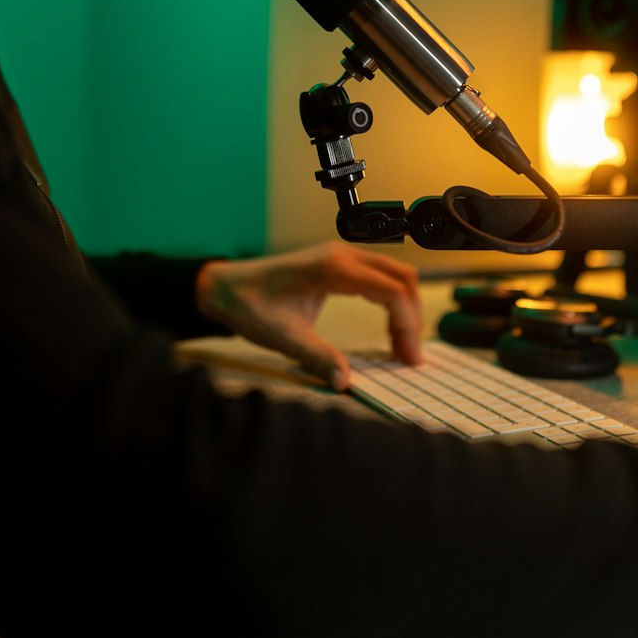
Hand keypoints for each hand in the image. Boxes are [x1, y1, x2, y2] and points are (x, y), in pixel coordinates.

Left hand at [195, 241, 422, 391]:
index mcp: (335, 267)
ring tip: (401, 348)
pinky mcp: (337, 264)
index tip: (410, 358)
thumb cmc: (250, 306)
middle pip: (402, 277)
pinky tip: (386, 330)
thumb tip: (345, 382)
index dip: (408, 324)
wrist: (224, 287)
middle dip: (413, 316)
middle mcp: (343, 255)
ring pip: (394, 275)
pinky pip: (379, 277)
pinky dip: (391, 302)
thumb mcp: (283, 337)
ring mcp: (341, 256)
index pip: (393, 290)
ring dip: (404, 308)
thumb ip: (317, 357)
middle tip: (410, 356)